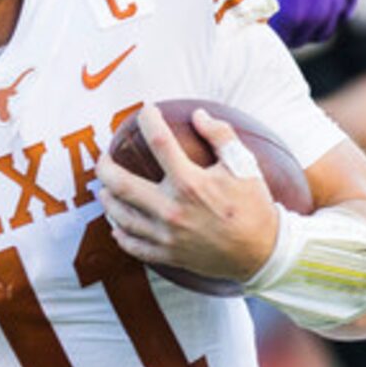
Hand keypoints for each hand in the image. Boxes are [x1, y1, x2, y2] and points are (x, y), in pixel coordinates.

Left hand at [98, 107, 280, 284]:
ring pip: (122, 216)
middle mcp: (173, 209)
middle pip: (122, 184)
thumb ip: (221, 136)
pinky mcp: (169, 254)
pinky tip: (117, 225)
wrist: (263, 252)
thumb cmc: (253, 206)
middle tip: (102, 159)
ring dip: (108, 200)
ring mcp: (167, 235)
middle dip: (105, 168)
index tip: (145, 111)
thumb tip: (198, 115)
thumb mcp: (244, 165)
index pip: (159, 142)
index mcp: (191, 183)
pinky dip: (121, 234)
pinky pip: (134, 246)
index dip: (149, 121)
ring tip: (105, 190)